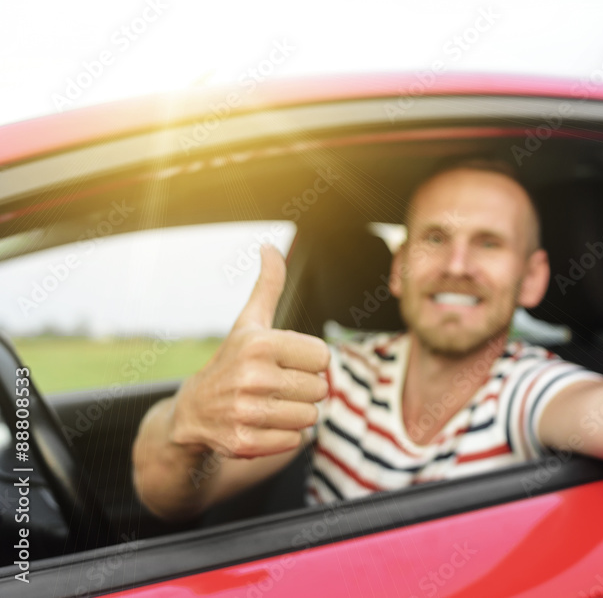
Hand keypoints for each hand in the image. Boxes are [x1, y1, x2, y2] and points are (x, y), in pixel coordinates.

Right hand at [169, 244, 330, 457]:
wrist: (192, 412)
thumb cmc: (232, 361)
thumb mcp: (249, 322)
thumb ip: (268, 286)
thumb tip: (270, 246)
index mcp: (260, 343)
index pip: (324, 357)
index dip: (309, 362)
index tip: (286, 362)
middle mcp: (251, 376)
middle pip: (320, 389)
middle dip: (304, 390)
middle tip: (277, 387)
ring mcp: (245, 411)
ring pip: (311, 417)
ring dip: (297, 414)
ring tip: (271, 405)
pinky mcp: (243, 442)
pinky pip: (294, 442)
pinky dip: (284, 437)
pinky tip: (262, 425)